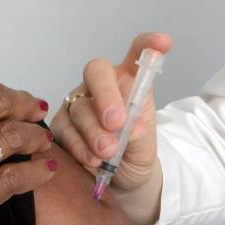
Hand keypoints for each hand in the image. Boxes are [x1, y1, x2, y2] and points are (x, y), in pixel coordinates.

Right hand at [51, 32, 172, 194]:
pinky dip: (79, 145)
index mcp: (128, 82)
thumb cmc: (135, 152)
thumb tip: (129, 128)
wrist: (122, 181)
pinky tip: (92, 159)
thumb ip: (139, 133)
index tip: (163, 42)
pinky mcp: (61, 124)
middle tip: (117, 123)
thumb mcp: (145, 145)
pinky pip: (64, 129)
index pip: (137, 55)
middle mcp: (101, 86)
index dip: (148, 44)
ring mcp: (78, 103)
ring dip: (94, 131)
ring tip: (108, 153)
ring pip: (79, 106)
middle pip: (96, 72)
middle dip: (106, 96)